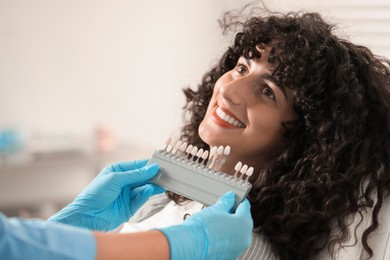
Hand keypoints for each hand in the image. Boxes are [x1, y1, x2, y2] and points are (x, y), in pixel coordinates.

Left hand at [48, 159, 164, 230]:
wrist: (87, 216)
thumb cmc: (95, 194)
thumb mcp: (115, 179)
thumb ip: (135, 174)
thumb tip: (152, 168)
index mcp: (117, 172)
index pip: (137, 166)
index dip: (148, 165)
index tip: (160, 164)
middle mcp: (123, 183)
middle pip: (142, 177)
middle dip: (152, 176)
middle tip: (165, 174)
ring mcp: (126, 195)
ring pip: (143, 188)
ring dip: (151, 186)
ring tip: (161, 183)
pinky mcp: (129, 208)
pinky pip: (140, 199)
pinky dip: (145, 195)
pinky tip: (149, 190)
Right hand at [159, 192, 252, 259]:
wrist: (189, 247)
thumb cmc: (202, 227)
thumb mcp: (215, 209)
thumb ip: (226, 202)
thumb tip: (230, 197)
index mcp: (244, 224)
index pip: (245, 207)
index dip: (238, 200)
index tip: (233, 198)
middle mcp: (245, 238)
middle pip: (243, 222)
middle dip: (234, 214)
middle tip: (223, 209)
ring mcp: (237, 249)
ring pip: (237, 234)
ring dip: (230, 227)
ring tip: (216, 222)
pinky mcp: (229, 256)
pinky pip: (231, 243)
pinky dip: (226, 237)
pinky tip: (215, 233)